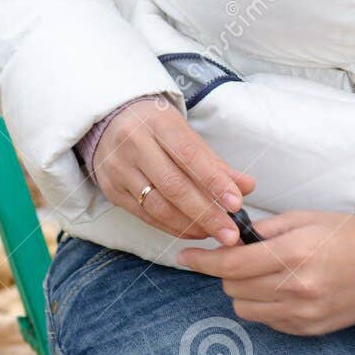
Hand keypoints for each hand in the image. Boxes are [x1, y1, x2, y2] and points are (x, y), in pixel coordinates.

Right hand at [93, 98, 255, 245]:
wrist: (108, 121)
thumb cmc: (155, 128)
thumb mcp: (184, 134)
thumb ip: (215, 163)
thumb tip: (246, 187)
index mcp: (157, 123)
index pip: (189, 155)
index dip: (214, 181)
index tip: (236, 203)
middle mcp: (134, 145)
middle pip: (173, 186)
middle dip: (206, 213)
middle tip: (230, 233)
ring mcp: (120, 170)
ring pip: (158, 206)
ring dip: (190, 225)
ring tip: (214, 234)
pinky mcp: (112, 191)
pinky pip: (145, 216)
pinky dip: (171, 227)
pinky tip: (192, 231)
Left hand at [180, 210, 354, 335]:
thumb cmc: (344, 236)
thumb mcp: (303, 219)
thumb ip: (263, 230)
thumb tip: (228, 240)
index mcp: (293, 253)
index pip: (231, 265)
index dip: (202, 261)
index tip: (186, 257)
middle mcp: (296, 286)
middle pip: (231, 288)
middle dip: (228, 273)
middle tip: (243, 260)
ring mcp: (301, 312)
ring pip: (244, 308)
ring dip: (243, 291)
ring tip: (264, 276)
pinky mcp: (307, 329)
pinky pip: (266, 321)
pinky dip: (264, 306)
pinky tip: (282, 291)